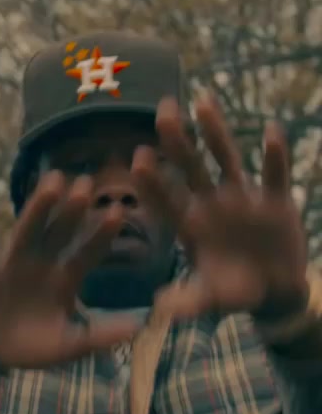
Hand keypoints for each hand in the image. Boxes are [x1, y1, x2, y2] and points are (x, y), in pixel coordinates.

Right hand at [0, 173, 139, 370]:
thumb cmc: (29, 350)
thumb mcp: (67, 347)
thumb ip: (99, 336)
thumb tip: (140, 327)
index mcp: (63, 281)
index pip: (86, 253)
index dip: (100, 234)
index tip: (118, 212)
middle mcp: (39, 265)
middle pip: (58, 233)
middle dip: (72, 210)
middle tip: (86, 182)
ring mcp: (9, 266)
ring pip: (26, 232)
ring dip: (38, 209)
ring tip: (51, 183)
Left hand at [137, 97, 308, 324]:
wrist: (273, 291)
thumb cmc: (233, 293)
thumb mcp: (210, 299)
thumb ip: (187, 301)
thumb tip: (160, 311)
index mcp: (189, 226)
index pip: (165, 199)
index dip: (153, 180)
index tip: (137, 158)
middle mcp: (211, 205)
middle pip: (190, 168)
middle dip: (177, 141)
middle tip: (162, 111)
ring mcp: (243, 199)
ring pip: (227, 159)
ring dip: (216, 133)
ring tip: (203, 103)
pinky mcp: (276, 201)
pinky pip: (275, 174)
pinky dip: (275, 155)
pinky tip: (272, 130)